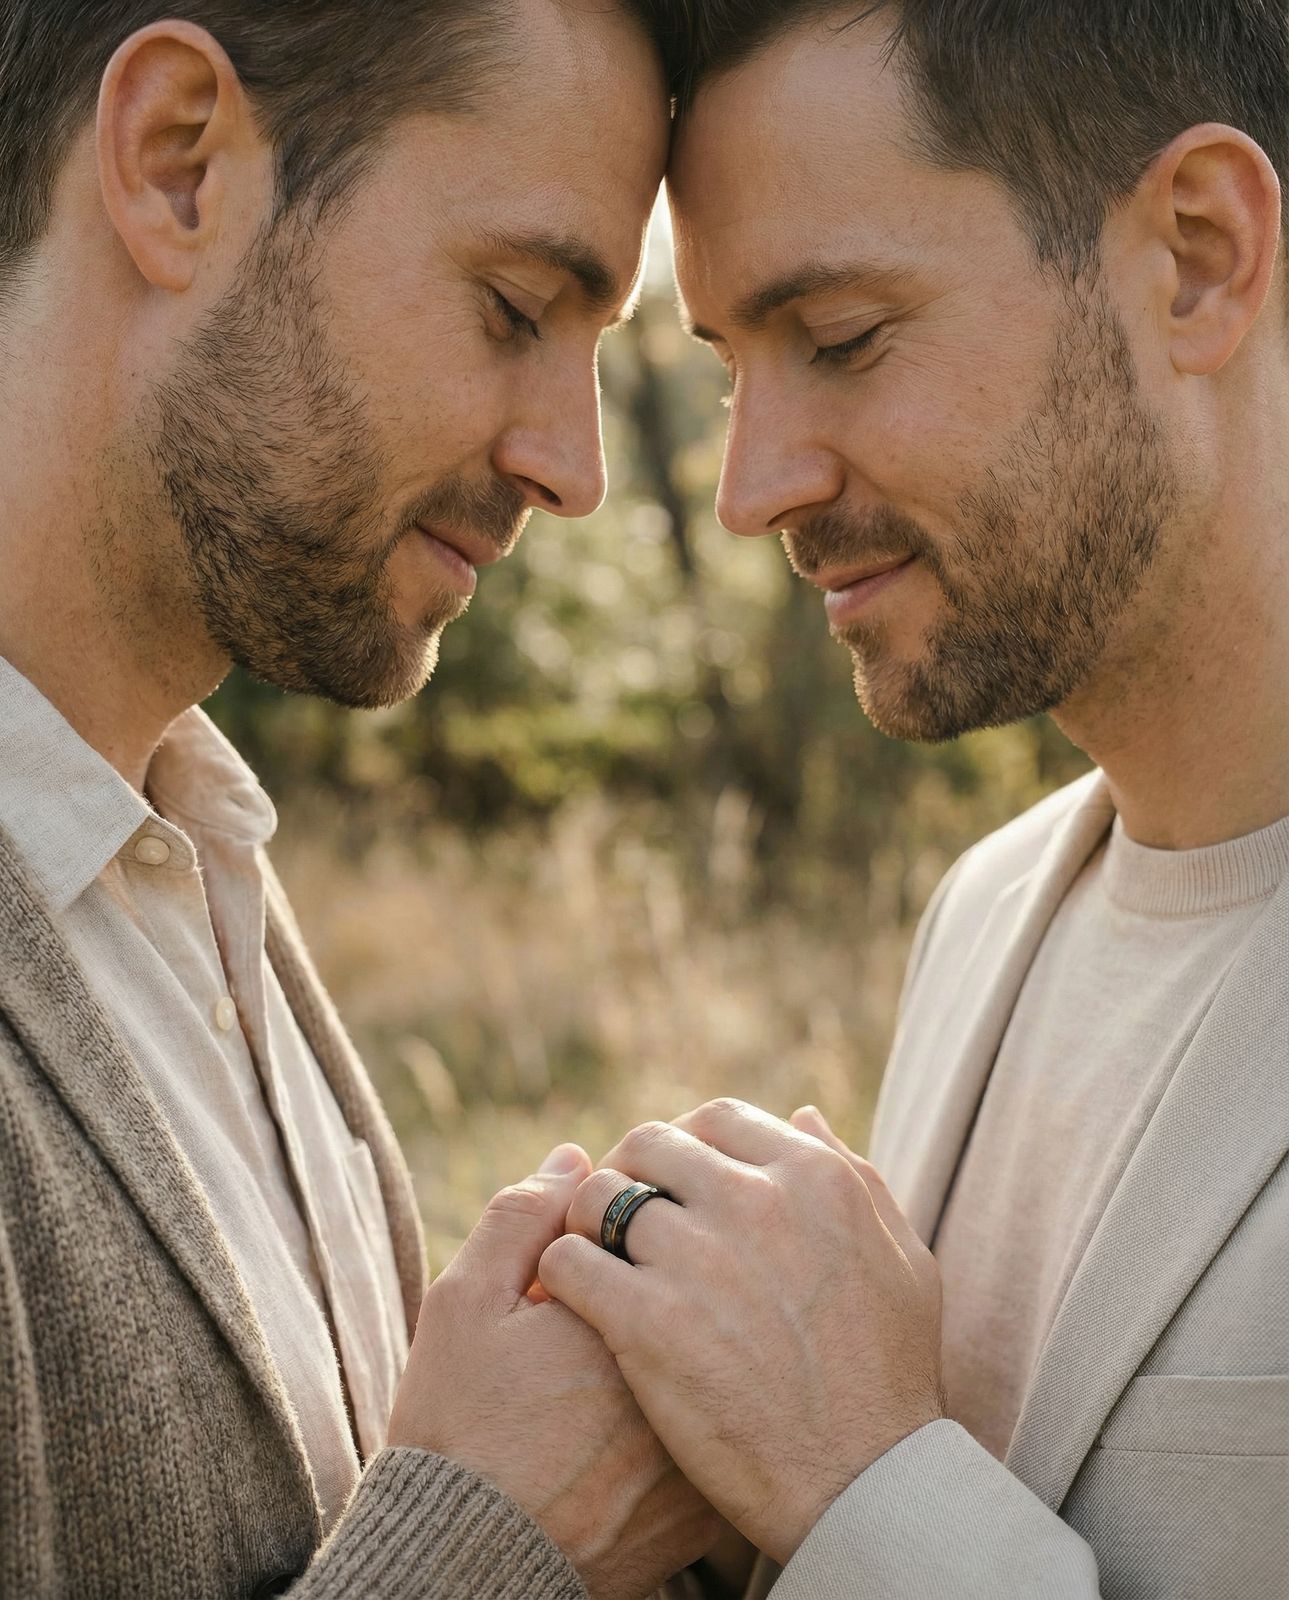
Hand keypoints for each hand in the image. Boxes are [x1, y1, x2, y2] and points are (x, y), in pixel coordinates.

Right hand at [389, 1144, 718, 1599]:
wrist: (462, 1567)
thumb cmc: (456, 1429)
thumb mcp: (463, 1305)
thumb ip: (523, 1218)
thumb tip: (576, 1159)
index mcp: (623, 1311)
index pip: (665, 1232)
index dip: (631, 1233)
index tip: (604, 1251)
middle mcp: (678, 1375)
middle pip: (707, 1293)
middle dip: (675, 1282)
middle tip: (598, 1325)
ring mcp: (700, 1446)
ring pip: (727, 1360)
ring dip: (703, 1341)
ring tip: (612, 1378)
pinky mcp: (708, 1507)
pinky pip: (731, 1433)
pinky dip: (710, 1412)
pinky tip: (656, 1417)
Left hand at [538, 1102, 944, 1566]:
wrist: (862, 1485)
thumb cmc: (889, 1378)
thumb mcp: (903, 1261)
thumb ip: (857, 1178)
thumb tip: (802, 1116)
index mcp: (813, 1178)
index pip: (717, 1120)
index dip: (685, 1145)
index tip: (672, 1181)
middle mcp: (753, 1202)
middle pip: (650, 1145)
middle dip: (629, 1172)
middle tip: (621, 1216)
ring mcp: (696, 1258)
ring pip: (600, 1197)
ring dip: (588, 1220)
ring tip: (594, 1256)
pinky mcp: (646, 1320)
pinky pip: (570, 1260)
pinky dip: (560, 1272)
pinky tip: (574, 1299)